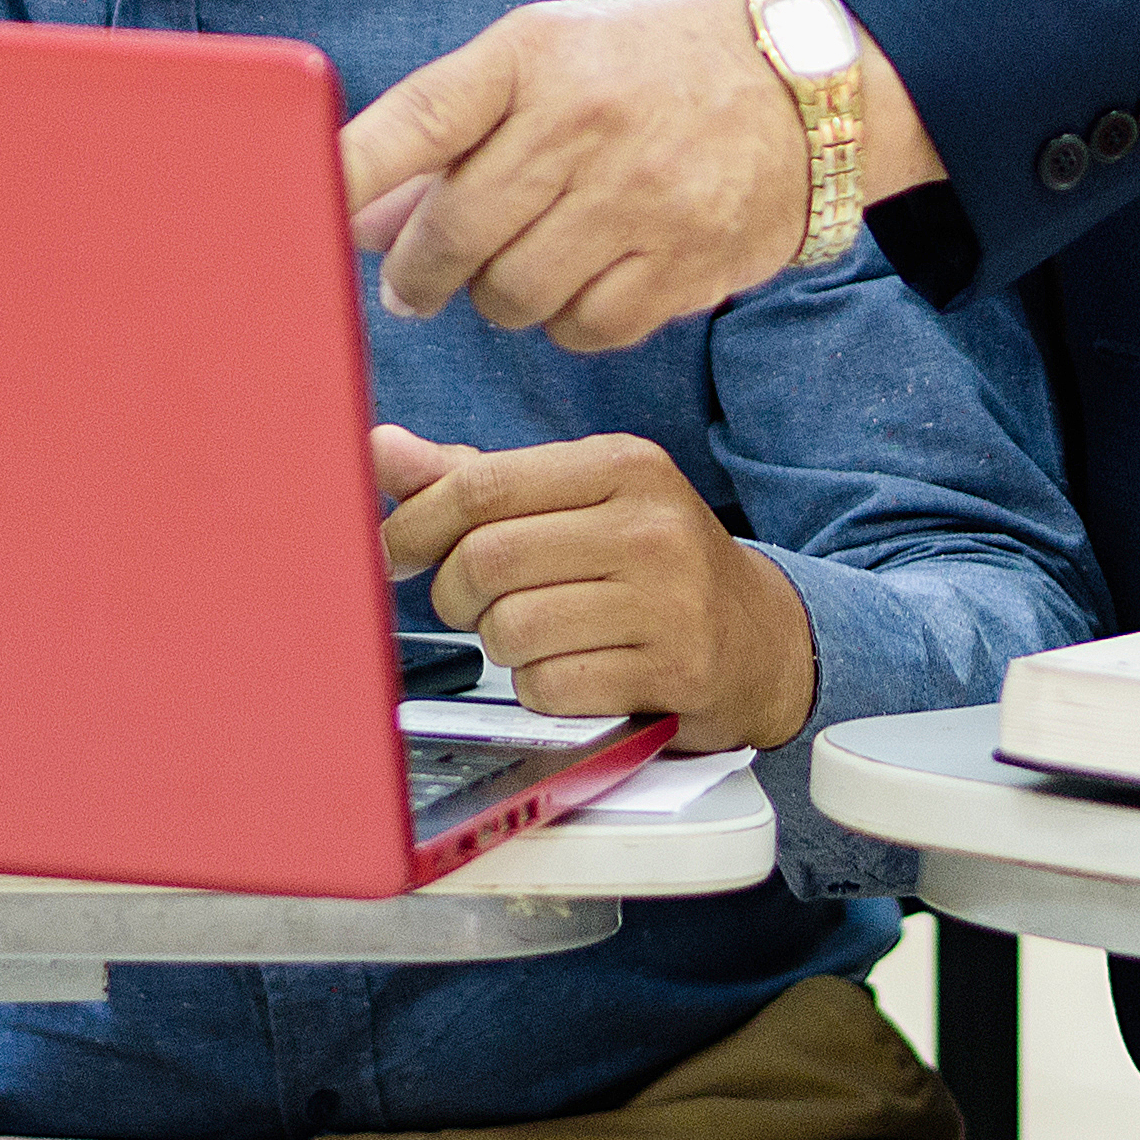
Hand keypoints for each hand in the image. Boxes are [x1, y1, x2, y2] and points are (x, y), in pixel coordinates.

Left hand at [343, 0, 830, 348]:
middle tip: (417, 283)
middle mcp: (584, 121)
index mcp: (535, 55)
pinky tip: (584, 283)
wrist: (802, 85)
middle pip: (454, 233)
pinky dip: (567, 324)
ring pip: (511, 296)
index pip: (417, 119)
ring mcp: (640, 197)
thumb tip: (360, 228)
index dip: (347, 177)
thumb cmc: (643, 69)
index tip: (299, 217)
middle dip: (420, 273)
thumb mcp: (549, 62)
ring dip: (497, 297)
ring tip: (520, 266)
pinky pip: (581, 331)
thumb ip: (454, 137)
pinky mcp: (686, 264)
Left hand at [375, 423, 816, 748]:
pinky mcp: (673, 673)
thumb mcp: (576, 501)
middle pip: (486, 559)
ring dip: (500, 645)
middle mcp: (651, 526)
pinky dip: (540, 690)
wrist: (760, 638)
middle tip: (469, 602)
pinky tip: (573, 672)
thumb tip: (379, 449)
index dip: (416, 523)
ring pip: (511, 629)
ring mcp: (669, 603)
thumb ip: (477, 477)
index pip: (483, 485)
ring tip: (535, 634)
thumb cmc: (649, 563)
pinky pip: (550, 688)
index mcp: (623, 464)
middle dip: (454, 593)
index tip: (395, 551)